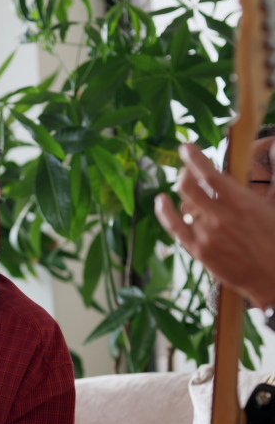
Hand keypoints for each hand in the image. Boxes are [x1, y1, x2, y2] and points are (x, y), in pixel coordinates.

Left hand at [154, 142, 274, 310]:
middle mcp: (220, 218)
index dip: (194, 157)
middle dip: (185, 173)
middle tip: (188, 170)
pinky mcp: (199, 251)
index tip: (186, 147)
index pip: (209, 174)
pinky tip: (161, 201)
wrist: (272, 276)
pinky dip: (165, 212)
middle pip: (188, 187)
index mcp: (241, 203)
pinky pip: (174, 227)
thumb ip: (271, 177)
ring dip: (185, 195)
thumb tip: (274, 147)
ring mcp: (207, 235)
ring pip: (183, 206)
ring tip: (192, 193)